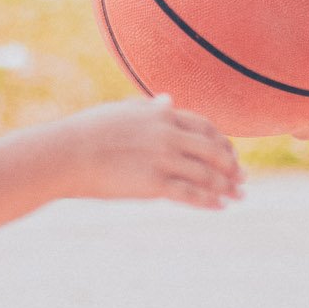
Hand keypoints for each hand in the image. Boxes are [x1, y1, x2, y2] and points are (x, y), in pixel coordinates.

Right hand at [47, 96, 244, 208]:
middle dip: (232, 166)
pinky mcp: (154, 184)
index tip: (231, 154)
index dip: (222, 142)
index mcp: (161, 115)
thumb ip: (150, 107)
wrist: (66, 155)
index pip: (205, 127)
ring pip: (206, 174)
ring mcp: (163, 159)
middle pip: (213, 151)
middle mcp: (168, 134)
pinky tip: (220, 207)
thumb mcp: (123, 111)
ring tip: (238, 196)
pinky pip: (191, 194)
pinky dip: (210, 201)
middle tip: (243, 178)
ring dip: (226, 187)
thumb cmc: (88, 132)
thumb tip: (169, 100)